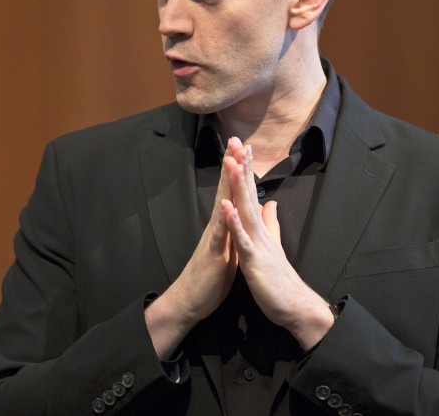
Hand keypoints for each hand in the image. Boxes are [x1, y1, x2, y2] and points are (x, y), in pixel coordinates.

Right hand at [145, 137, 244, 357]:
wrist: (192, 300)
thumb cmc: (212, 274)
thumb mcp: (230, 247)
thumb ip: (237, 228)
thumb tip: (246, 212)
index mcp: (225, 224)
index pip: (234, 190)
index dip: (240, 169)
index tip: (246, 147)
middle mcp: (218, 225)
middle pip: (227, 189)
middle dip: (232, 165)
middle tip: (237, 140)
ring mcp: (214, 237)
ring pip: (222, 205)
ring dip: (227, 183)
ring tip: (232, 161)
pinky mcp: (213, 253)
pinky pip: (219, 234)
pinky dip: (223, 219)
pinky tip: (226, 205)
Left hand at [221, 145, 334, 348]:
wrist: (295, 307)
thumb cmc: (281, 280)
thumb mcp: (272, 247)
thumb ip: (270, 224)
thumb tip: (269, 204)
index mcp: (260, 230)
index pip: (252, 196)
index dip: (247, 172)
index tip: (242, 149)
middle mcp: (260, 233)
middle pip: (249, 196)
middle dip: (242, 169)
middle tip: (237, 144)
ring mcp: (258, 245)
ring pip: (246, 211)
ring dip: (238, 187)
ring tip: (232, 163)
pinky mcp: (255, 260)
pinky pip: (242, 239)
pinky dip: (235, 222)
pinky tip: (227, 206)